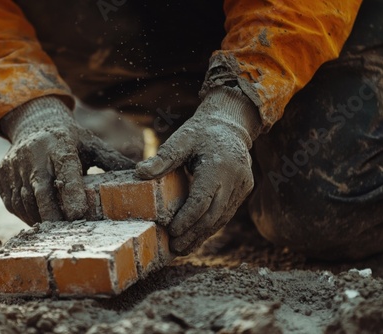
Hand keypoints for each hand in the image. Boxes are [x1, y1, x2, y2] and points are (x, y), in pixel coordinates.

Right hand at [0, 97, 134, 224]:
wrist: (32, 122)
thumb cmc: (69, 138)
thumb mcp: (92, 144)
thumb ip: (113, 161)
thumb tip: (145, 175)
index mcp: (59, 143)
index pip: (65, 168)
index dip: (71, 192)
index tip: (79, 214)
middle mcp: (32, 153)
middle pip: (41, 190)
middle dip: (54, 215)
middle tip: (70, 233)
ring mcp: (13, 165)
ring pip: (25, 201)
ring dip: (40, 219)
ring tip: (56, 233)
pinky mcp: (1, 176)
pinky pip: (12, 203)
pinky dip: (26, 216)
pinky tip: (40, 221)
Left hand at [136, 86, 261, 254]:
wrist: (231, 126)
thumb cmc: (201, 133)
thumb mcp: (181, 140)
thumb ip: (163, 159)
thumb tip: (139, 173)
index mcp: (220, 166)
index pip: (202, 200)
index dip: (187, 218)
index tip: (171, 231)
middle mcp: (235, 179)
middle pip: (213, 215)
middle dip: (193, 234)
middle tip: (174, 247)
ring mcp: (242, 187)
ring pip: (221, 218)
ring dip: (202, 235)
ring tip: (182, 248)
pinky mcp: (244, 191)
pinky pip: (225, 214)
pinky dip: (210, 226)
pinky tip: (196, 236)